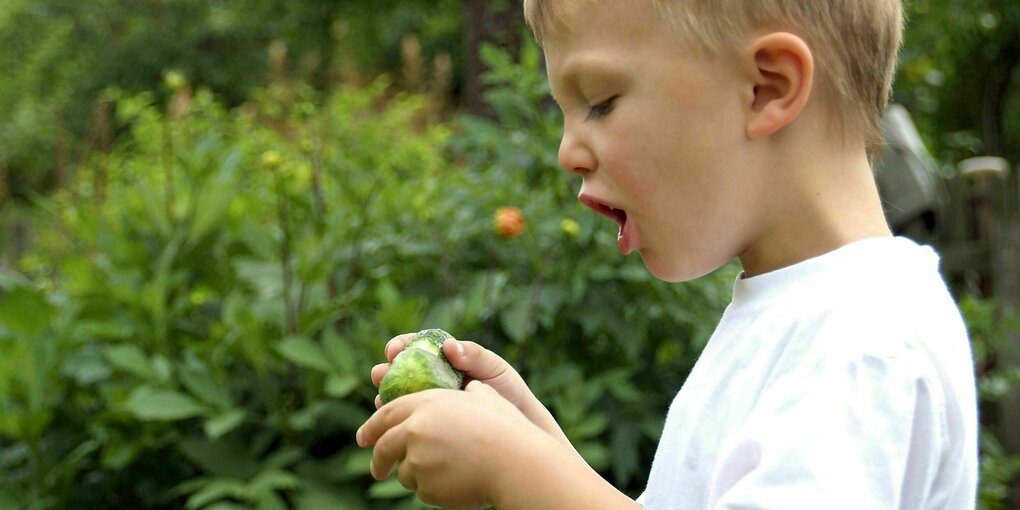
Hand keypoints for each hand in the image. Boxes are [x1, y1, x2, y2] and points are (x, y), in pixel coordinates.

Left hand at [356, 381, 549, 508]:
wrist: (517, 463)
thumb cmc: (506, 428)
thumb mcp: (484, 397)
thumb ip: (465, 392)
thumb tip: (467, 386)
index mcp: (426, 403)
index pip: (386, 414)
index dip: (371, 426)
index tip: (364, 437)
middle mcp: (416, 430)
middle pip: (384, 447)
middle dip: (378, 460)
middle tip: (378, 468)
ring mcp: (419, 460)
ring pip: (404, 472)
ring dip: (415, 474)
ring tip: (442, 473)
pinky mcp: (426, 486)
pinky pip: (422, 490)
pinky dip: (432, 488)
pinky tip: (454, 482)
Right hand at [371, 334, 574, 451]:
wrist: (520, 430)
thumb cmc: (509, 394)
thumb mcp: (496, 370)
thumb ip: (474, 356)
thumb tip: (448, 346)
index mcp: (447, 360)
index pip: (417, 347)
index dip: (401, 346)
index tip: (394, 351)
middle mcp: (434, 379)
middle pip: (401, 372)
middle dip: (385, 371)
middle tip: (380, 375)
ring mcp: (431, 403)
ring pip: (400, 397)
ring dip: (386, 396)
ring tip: (382, 399)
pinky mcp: (431, 425)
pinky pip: (409, 420)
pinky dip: (397, 420)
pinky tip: (393, 424)